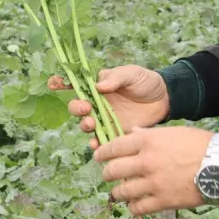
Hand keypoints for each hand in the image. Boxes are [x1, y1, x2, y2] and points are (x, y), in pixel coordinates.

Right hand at [48, 65, 169, 150]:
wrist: (164, 99)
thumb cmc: (145, 81)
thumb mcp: (131, 73)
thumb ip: (116, 78)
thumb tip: (99, 86)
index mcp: (98, 85)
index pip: (76, 84)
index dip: (62, 83)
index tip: (53, 83)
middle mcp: (97, 103)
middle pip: (78, 107)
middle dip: (76, 108)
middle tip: (86, 108)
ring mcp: (104, 119)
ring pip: (86, 124)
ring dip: (84, 125)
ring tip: (91, 124)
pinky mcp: (114, 132)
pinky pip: (101, 140)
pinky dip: (96, 143)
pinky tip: (97, 144)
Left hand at [93, 125, 213, 215]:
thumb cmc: (199, 144)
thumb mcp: (173, 132)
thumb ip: (150, 134)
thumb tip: (133, 133)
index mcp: (147, 141)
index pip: (113, 147)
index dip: (102, 153)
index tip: (98, 156)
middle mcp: (145, 162)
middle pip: (112, 170)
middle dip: (106, 174)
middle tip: (108, 175)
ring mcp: (152, 183)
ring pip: (121, 192)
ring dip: (117, 192)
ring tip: (119, 192)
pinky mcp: (162, 201)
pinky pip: (137, 208)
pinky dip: (133, 207)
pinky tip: (135, 204)